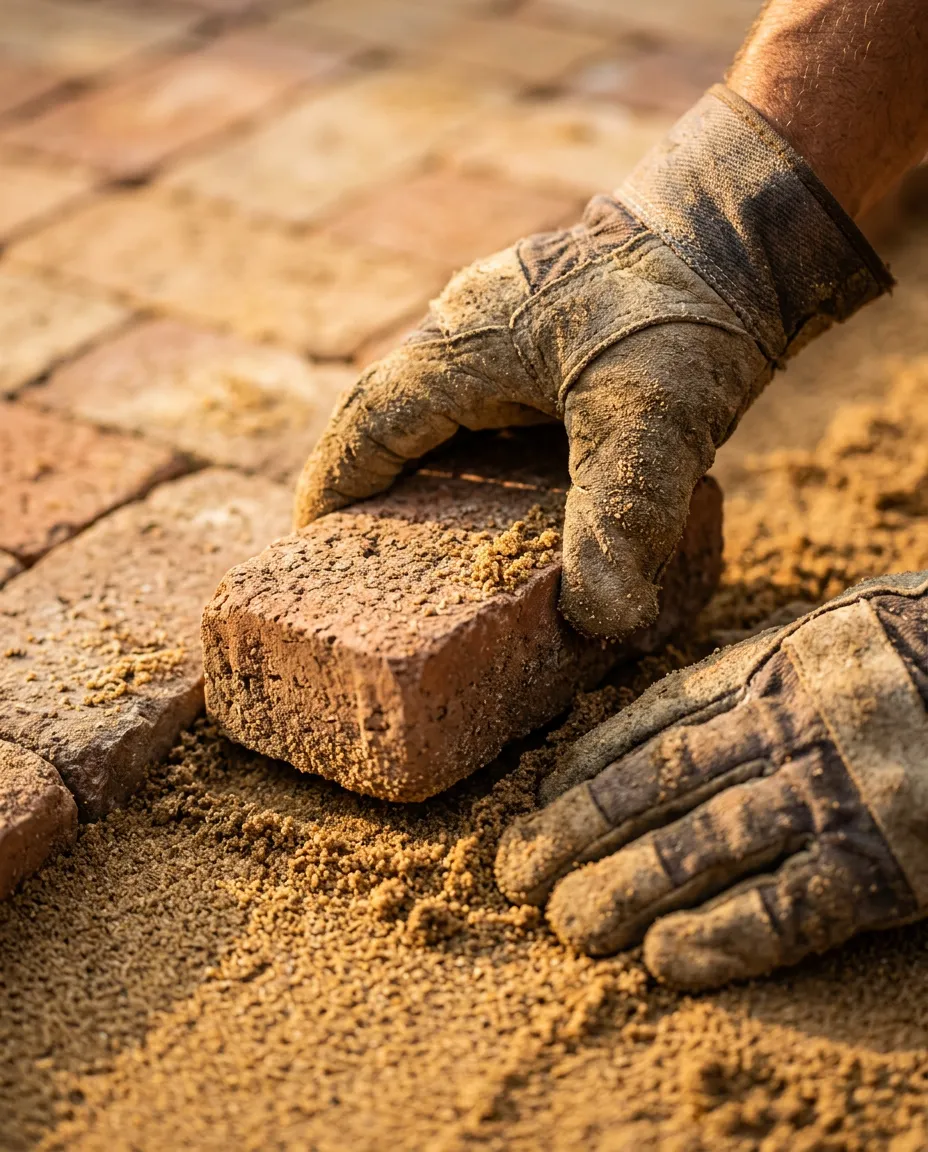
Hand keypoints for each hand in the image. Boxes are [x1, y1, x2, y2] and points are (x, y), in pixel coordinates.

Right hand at [295, 85, 889, 640]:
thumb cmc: (687, 308)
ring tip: (422, 531)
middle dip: (366, 476)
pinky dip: (477, 449)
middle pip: (389, 410)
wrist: (745, 228)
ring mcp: (508, 327)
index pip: (368, 422)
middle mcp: (469, 331)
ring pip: (437, 404)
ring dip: (421, 462)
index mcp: (461, 347)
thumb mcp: (655, 419)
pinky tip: (505, 490)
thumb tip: (599, 622)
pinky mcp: (550, 335)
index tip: (309, 541)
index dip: (335, 484)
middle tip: (356, 545)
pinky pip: (486, 399)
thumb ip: (622, 520)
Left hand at [495, 572, 927, 989]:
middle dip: (576, 831)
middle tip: (515, 873)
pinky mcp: (893, 866)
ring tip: (565, 925)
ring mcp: (843, 794)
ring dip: (622, 891)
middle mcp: (797, 722)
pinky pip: (788, 911)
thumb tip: (684, 721)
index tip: (540, 797)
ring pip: (701, 848)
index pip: (656, 716)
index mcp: (783, 659)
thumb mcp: (849, 627)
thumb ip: (771, 666)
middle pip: (656, 784)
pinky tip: (663, 961)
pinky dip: (720, 940)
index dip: (588, 761)